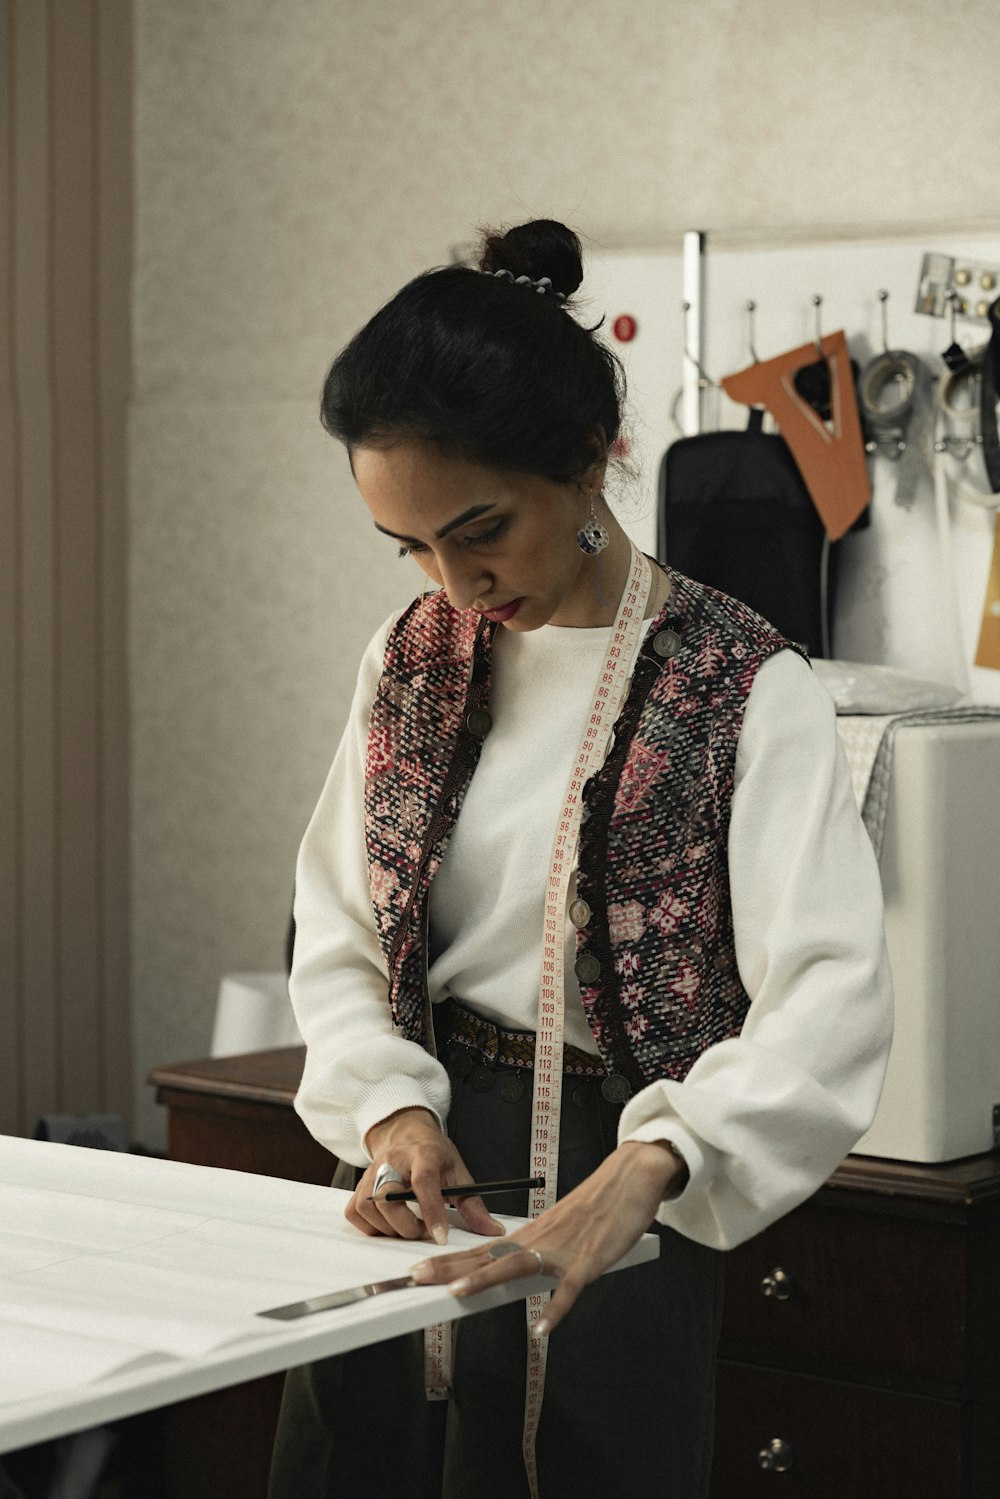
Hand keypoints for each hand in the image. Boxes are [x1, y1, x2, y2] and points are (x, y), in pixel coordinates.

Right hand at [346, 1107, 504, 1245]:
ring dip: (389, 1228)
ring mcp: (371, 1172)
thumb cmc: (433, 1154)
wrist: (406, 1134)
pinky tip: (388, 1224)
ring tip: (408, 1226)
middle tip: (423, 1230)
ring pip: (369, 1207)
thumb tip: (493, 1231)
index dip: (431, 1212)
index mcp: (422, 1155)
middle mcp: (392, 1161)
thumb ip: (474, 1204)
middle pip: (388, 1198)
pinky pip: (355, 1212)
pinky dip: (370, 1227)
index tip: (440, 1237)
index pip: (424, 1182)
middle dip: (406, 1225)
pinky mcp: (359, 1185)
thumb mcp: (458, 1172)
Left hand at [407, 1139, 684, 1334]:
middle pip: (488, 1256)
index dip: (450, 1260)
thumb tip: (517, 1262)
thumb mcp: (561, 1226)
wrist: (630, 1178)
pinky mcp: (588, 1262)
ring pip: (517, 1265)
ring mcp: (562, 1250)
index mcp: (532, 1233)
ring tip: (458, 1292)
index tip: (421, 1268)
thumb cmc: (598, 1205)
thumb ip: (539, 1246)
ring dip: (486, 1279)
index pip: (483, 1249)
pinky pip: (568, 1288)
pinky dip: (555, 1309)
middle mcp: (539, 1240)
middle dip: (451, 1268)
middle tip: (418, 1277)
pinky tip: (542, 1328)